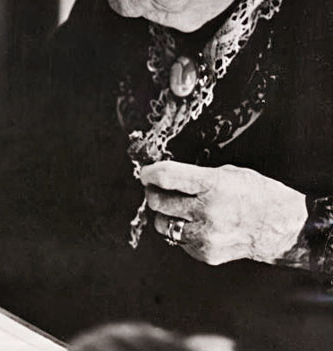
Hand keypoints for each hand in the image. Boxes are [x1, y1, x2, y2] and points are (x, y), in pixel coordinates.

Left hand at [140, 161, 306, 265]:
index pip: (166, 177)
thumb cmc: (256, 194)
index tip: (146, 172)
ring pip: (163, 224)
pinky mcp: (206, 253)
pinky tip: (194, 223)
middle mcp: (207, 211)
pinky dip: (181, 230)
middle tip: (156, 189)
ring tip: (177, 208)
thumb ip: (195, 176)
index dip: (149, 173)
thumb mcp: (227, 173)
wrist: (281, 227)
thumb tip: (165, 176)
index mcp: (212, 185)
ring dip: (164, 214)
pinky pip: (178, 240)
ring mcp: (205, 236)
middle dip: (153, 193)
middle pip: (158, 202)